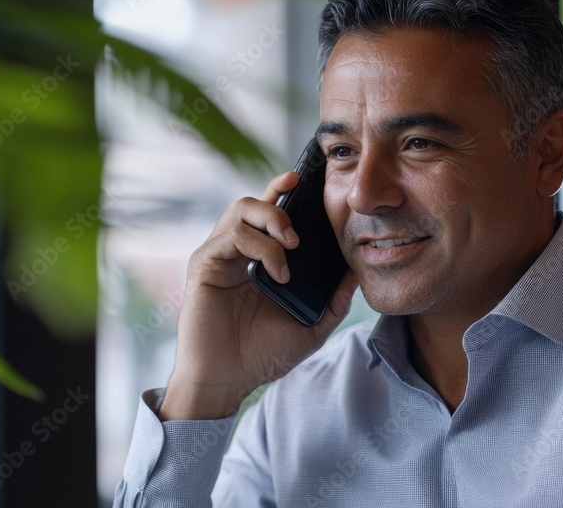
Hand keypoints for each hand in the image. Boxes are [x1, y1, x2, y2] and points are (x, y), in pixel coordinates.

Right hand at [159, 171, 358, 420]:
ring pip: (240, 210)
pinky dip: (261, 248)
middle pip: (253, 202)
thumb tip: (357, 270)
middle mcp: (236, 252)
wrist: (229, 381)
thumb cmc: (262, 355)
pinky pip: (232, 236)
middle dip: (280, 202)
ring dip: (272, 220)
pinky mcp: (204, 265)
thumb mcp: (311, 326)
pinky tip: (278, 273)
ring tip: (291, 246)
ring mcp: (218, 256)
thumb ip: (334, 299)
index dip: (284, 191)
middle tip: (300, 233)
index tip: (307, 181)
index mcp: (257, 260)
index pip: (269, 213)